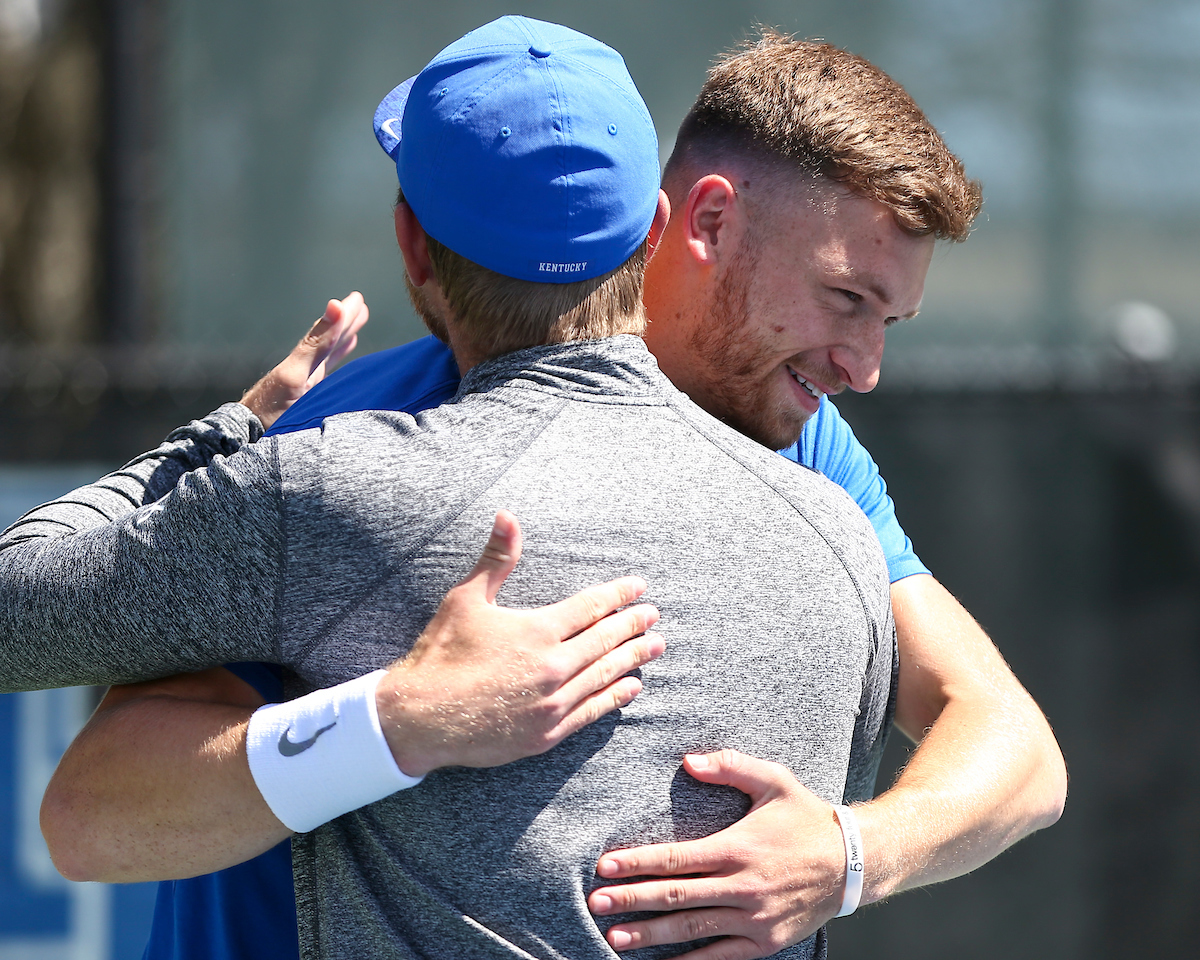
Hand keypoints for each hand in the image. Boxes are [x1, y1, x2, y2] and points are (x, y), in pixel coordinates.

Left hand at [239, 292, 369, 427]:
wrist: (251, 439)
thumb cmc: (271, 410)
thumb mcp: (295, 374)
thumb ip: (316, 343)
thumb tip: (334, 306)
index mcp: (306, 361)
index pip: (328, 333)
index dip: (344, 316)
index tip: (357, 300)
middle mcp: (307, 370)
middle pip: (330, 341)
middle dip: (345, 324)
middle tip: (360, 306)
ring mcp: (309, 386)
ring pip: (330, 357)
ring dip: (342, 342)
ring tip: (354, 331)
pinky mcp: (312, 403)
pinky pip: (331, 377)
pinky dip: (338, 366)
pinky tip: (344, 369)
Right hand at [376, 510, 664, 775]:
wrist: (418, 719)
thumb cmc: (440, 654)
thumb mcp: (465, 599)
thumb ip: (496, 558)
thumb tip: (508, 514)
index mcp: (537, 630)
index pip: (591, 607)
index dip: (618, 595)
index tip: (639, 587)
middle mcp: (552, 667)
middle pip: (606, 640)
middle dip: (634, 625)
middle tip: (654, 615)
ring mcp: (552, 703)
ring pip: (605, 675)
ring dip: (634, 658)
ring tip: (656, 646)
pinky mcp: (547, 733)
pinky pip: (592, 711)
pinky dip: (615, 697)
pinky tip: (632, 687)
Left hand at [588, 750, 846, 958]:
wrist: (855, 863)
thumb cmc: (807, 817)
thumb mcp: (774, 780)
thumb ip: (730, 766)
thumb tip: (688, 760)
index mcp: (739, 848)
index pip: (677, 858)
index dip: (638, 863)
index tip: (604, 866)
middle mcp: (744, 886)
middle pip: (676, 897)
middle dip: (631, 900)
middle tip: (595, 902)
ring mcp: (755, 919)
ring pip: (693, 929)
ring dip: (651, 935)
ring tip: (615, 937)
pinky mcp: (766, 941)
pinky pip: (720, 957)